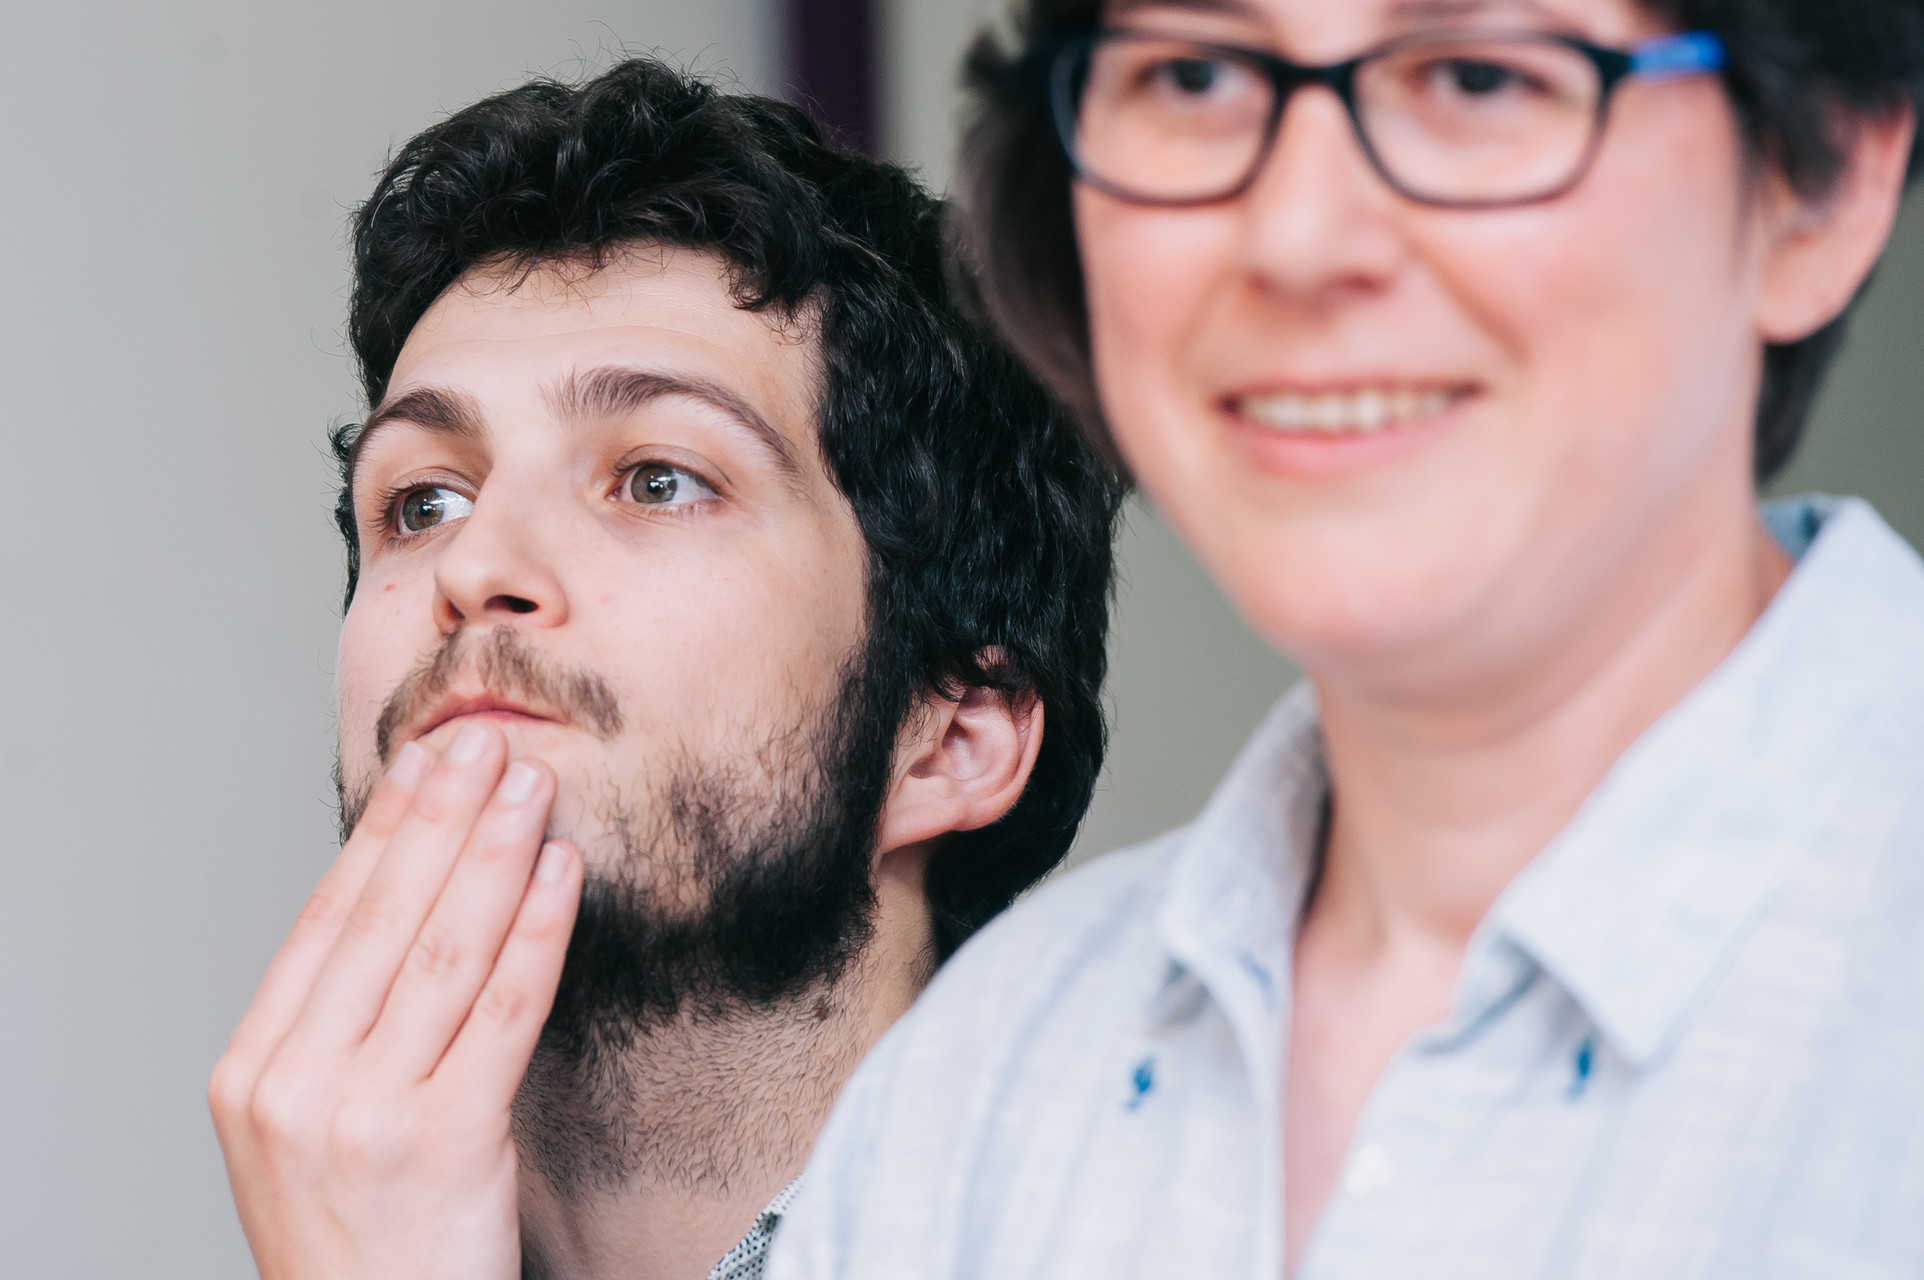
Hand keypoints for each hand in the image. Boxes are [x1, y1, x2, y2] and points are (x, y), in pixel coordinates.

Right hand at [208, 725, 582, 1279]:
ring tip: (533, 788)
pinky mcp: (442, 1141)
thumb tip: (417, 899)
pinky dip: (539, 929)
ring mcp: (363, 1115)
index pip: (328, 921)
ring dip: (497, 854)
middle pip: (385, 920)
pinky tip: (563, 874)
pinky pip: (503, 1008)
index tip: (423, 765)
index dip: (383, 833)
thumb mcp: (312, 1129)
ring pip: (446, 950)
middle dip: (444, 820)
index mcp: (253, 1072)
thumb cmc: (364, 1240)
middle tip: (488, 746)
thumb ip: (344, 1029)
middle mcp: (294, 1086)